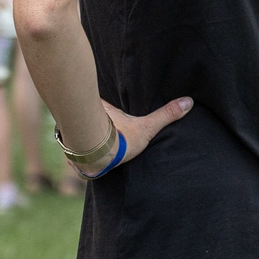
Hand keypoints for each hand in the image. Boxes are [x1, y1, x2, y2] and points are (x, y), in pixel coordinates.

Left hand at [67, 96, 193, 175]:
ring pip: (76, 130)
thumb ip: (165, 116)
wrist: (94, 156)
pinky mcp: (71, 151)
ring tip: (85, 139)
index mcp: (105, 111)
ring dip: (79, 133)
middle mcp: (87, 119)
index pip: (102, 101)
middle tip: (93, 120)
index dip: (102, 101)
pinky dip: (73, 152)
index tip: (103, 99)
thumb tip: (188, 102)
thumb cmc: (119, 140)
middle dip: (88, 117)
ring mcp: (77, 134)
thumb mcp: (145, 128)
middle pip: (86, 113)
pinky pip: (70, 149)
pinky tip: (75, 159)